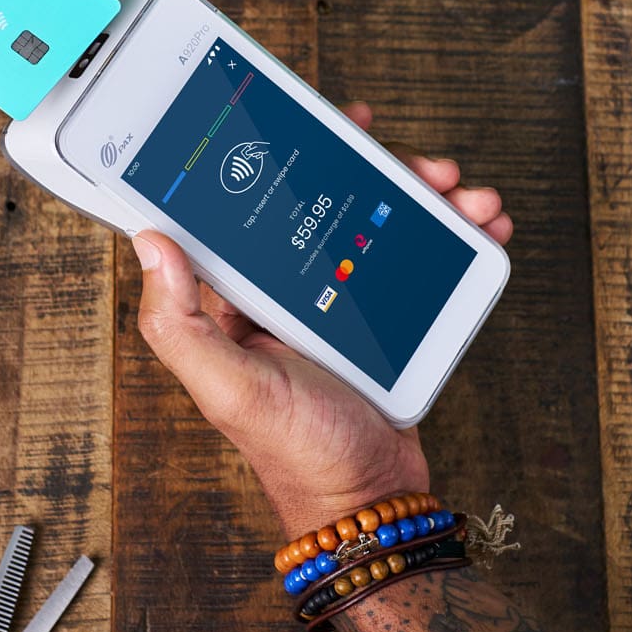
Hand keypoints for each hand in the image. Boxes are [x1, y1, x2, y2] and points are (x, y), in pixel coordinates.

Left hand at [130, 103, 512, 535]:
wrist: (373, 505)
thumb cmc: (297, 456)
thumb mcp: (228, 389)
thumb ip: (179, 322)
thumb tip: (151, 241)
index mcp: (239, 300)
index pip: (257, 207)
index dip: (294, 158)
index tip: (331, 126)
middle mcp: (287, 294)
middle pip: (333, 204)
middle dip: (384, 175)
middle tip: (423, 167)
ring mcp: (341, 306)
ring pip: (383, 227)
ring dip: (429, 202)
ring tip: (466, 198)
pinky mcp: (386, 324)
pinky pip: (417, 264)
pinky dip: (452, 242)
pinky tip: (480, 229)